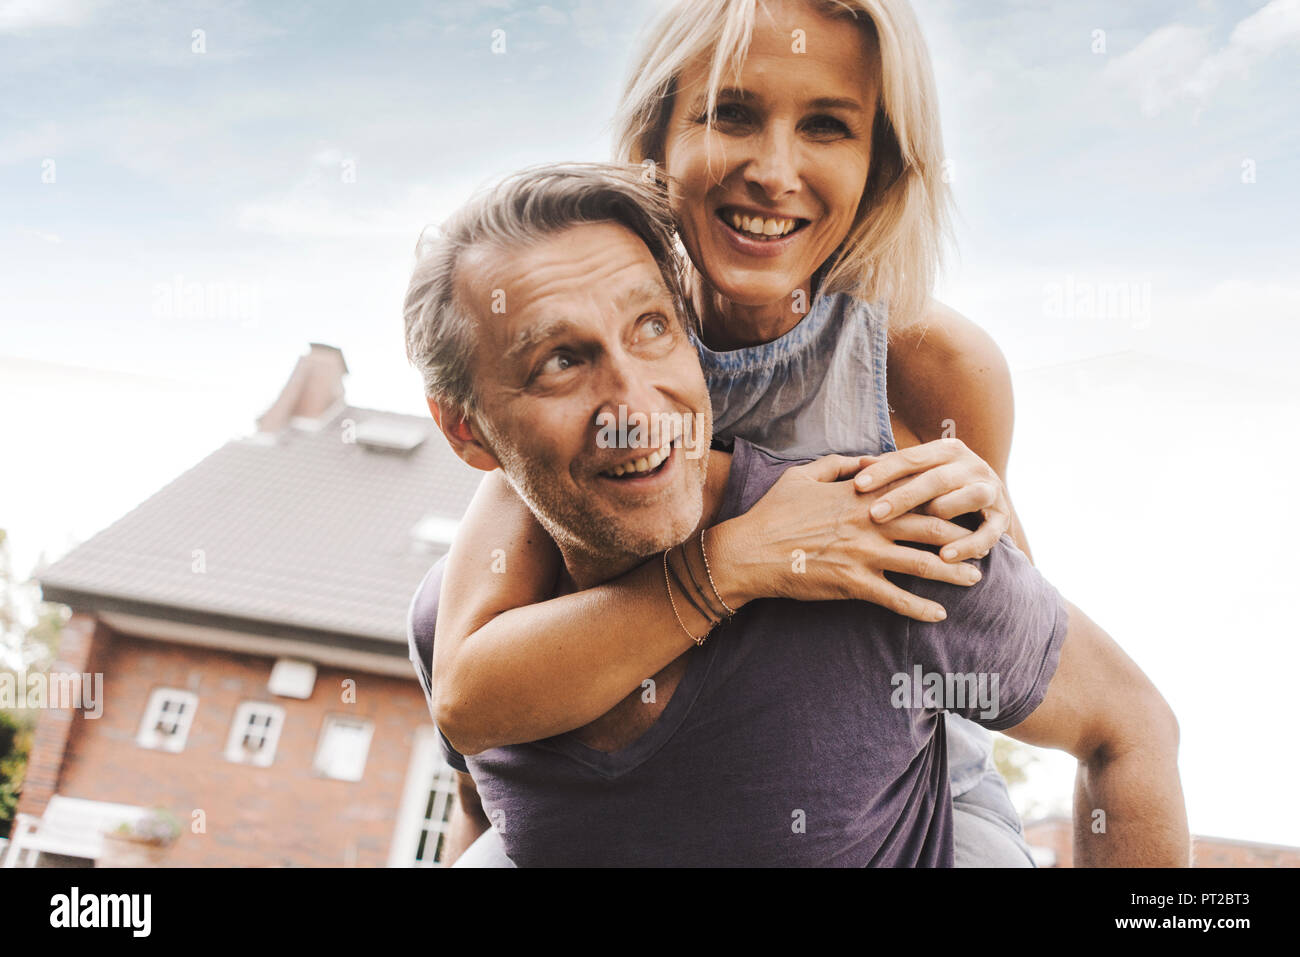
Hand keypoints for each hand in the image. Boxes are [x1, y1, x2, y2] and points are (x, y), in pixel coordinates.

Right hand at [710, 453, 982, 621]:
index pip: (913, 492)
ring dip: (952, 573)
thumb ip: (839, 464)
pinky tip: (939, 615)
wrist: (748, 551)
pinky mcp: (853, 583)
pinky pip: (895, 598)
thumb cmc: (773, 512)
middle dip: (962, 536)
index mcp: (860, 494)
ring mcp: (863, 553)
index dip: (944, 497)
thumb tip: (865, 459)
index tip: (965, 502)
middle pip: (930, 527)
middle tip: (985, 543)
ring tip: (975, 579)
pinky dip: (919, 608)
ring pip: (921, 563)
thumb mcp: (803, 475)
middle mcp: (869, 522)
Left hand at [851, 438, 1010, 562]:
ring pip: (967, 498)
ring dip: (942, 513)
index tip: (857, 485)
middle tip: (874, 515)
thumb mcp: (917, 474)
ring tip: (915, 532)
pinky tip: (945, 557)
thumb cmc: (937, 486)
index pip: (911, 457)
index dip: (884, 470)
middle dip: (903, 497)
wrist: (986, 499)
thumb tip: (859, 463)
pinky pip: (988, 533)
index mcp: (947, 450)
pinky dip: (967, 545)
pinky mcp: (1002, 517)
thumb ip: (892, 470)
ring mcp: (990, 490)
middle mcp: (972, 465)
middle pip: (935, 479)